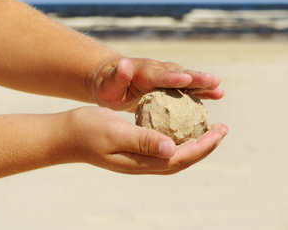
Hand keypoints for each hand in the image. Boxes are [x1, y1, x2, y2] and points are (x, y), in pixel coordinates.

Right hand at [61, 106, 227, 174]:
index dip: (204, 145)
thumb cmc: (86, 131)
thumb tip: (172, 149)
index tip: (221, 130)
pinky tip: (178, 124)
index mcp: (141, 162)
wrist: (65, 135)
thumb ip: (142, 140)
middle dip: (205, 145)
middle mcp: (143, 164)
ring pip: (174, 154)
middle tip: (222, 128)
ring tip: (207, 128)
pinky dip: (176, 136)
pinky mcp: (133, 149)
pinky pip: (162, 145)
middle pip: (182, 159)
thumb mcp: (114, 132)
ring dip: (193, 142)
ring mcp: (137, 158)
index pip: (181, 157)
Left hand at [92, 57, 223, 111]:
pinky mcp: (171, 84)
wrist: (114, 81)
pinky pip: (188, 88)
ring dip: (203, 84)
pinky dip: (202, 91)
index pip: (158, 75)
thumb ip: (116, 77)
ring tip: (220, 89)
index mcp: (143, 73)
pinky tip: (217, 94)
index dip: (172, 78)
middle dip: (196, 78)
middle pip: (179, 74)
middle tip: (213, 81)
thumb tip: (124, 63)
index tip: (186, 78)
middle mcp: (158, 71)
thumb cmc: (109, 87)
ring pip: (187, 79)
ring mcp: (166, 77)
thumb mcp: (107, 85)